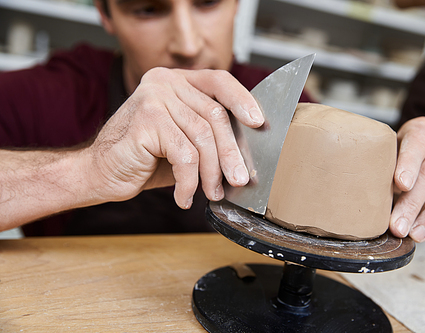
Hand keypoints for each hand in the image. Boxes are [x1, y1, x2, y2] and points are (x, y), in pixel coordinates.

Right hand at [85, 67, 263, 208]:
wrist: (100, 173)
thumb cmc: (144, 159)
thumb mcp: (182, 141)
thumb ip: (208, 134)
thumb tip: (246, 152)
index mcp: (176, 81)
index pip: (219, 80)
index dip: (243, 100)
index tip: (259, 123)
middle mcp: (164, 82)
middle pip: (215, 115)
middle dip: (231, 154)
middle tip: (240, 180)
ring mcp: (153, 97)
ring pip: (203, 137)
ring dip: (212, 172)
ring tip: (211, 193)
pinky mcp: (146, 119)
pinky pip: (184, 155)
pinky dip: (189, 181)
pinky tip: (184, 196)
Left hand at [390, 117, 424, 241]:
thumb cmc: (401, 157)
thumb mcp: (389, 155)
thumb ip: (383, 171)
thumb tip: (371, 205)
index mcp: (422, 130)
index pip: (416, 144)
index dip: (408, 164)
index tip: (400, 184)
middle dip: (413, 204)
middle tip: (398, 226)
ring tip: (415, 235)